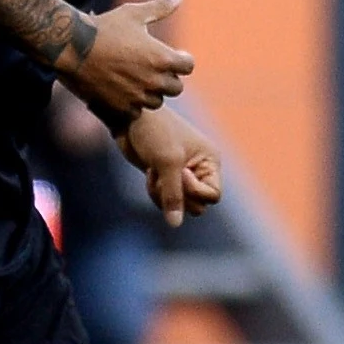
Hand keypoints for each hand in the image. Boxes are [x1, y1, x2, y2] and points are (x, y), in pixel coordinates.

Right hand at [64, 0, 194, 112]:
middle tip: (152, 69)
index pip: (188, 66)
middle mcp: (153, 80)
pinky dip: (132, 104)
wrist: (72, 47)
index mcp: (162, 57)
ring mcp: (137, 96)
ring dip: (151, 93)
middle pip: (176, 88)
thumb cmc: (104, 27)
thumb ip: (161, 8)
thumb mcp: (134, 14)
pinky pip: (136, 112)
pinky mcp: (121, 107)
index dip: (181, 60)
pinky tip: (122, 90)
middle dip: (168, 78)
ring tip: (136, 79)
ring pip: (157, 101)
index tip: (170, 55)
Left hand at [118, 107, 223, 227]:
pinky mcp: (165, 178)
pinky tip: (149, 173)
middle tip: (163, 176)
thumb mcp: (167, 162)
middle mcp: (200, 169)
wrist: (129, 118)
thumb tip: (175, 224)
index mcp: (210, 160)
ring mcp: (182, 175)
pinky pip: (165, 200)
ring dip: (163, 195)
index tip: (180, 173)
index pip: (213, 195)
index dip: (195, 191)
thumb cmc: (154, 132)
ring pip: (179, 205)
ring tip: (154, 173)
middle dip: (177, 195)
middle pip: (197, 205)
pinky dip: (155, 192)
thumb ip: (173, 195)